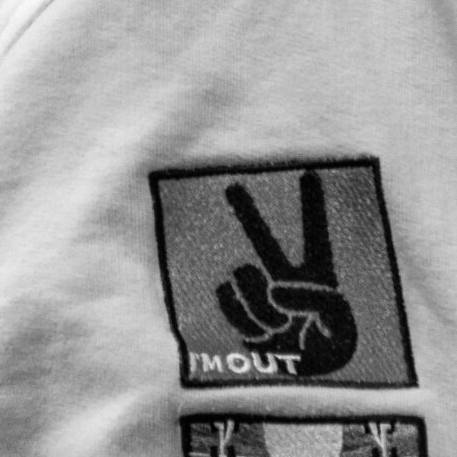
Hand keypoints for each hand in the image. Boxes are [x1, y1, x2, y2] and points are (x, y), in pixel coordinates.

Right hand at [214, 169, 357, 375]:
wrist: (310, 389)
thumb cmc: (332, 350)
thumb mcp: (335, 323)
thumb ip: (309, 298)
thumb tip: (272, 289)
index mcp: (317, 276)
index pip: (315, 235)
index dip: (313, 204)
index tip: (311, 171)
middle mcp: (285, 278)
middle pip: (263, 238)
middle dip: (248, 211)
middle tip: (229, 183)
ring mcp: (261, 295)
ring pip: (243, 277)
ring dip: (258, 307)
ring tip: (278, 329)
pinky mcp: (240, 314)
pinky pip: (226, 299)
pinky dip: (243, 321)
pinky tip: (262, 336)